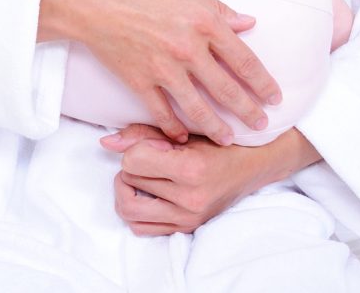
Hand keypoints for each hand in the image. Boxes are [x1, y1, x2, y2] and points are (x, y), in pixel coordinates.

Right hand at [38, 0, 280, 143]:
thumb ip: (217, 8)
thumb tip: (246, 23)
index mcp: (204, 22)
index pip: (244, 59)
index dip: (263, 82)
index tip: (275, 96)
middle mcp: (189, 49)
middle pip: (227, 89)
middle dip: (248, 110)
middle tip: (261, 125)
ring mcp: (163, 68)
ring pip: (198, 108)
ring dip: (216, 127)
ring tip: (228, 139)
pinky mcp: (139, 81)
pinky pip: (161, 112)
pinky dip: (173, 128)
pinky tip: (182, 138)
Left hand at [100, 124, 310, 234]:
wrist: (253, 166)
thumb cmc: (218, 142)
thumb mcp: (184, 131)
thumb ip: (142, 135)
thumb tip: (106, 143)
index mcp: (191, 170)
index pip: (133, 161)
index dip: (137, 149)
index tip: (156, 145)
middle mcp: (190, 199)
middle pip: (128, 184)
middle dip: (130, 168)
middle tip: (146, 160)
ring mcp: (189, 218)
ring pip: (129, 211)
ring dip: (128, 191)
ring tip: (143, 178)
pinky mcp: (187, 229)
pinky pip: (143, 228)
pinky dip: (138, 211)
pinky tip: (150, 194)